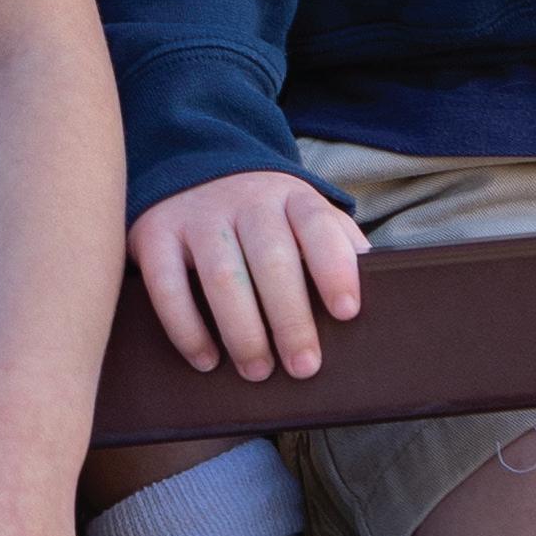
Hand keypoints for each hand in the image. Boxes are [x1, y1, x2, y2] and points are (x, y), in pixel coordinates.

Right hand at [128, 169, 369, 381]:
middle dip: (291, 318)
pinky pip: (167, 284)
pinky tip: (207, 358)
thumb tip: (381, 286)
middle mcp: (245, 200)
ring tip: (258, 371)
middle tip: (304, 367)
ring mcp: (198, 215)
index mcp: (290, 196)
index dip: (334, 267)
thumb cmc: (262, 213)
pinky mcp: (154, 233)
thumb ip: (335, 242)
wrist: (191, 164)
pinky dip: (186, 327)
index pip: (318, 225)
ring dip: (243, 330)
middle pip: (273, 259)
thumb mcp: (301, 212)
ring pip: (222, 275)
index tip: (347, 312)